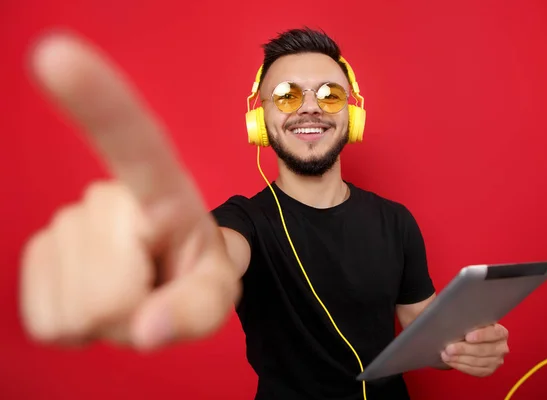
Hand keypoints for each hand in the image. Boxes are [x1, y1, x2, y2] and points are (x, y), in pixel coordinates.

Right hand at [19, 33, 239, 350]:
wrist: (167, 278)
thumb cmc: (197, 271)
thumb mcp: (217, 292)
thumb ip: (197, 309)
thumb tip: (147, 329)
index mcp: (161, 191)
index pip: (132, 142)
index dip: (97, 101)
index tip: (55, 55)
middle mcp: (107, 198)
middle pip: (107, 285)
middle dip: (135, 307)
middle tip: (153, 287)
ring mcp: (65, 224)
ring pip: (78, 304)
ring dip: (110, 317)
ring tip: (133, 290)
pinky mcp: (36, 255)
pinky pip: (48, 319)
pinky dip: (79, 327)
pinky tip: (101, 298)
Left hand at [440, 324, 509, 376]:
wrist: (472, 340)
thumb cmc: (470, 326)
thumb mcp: (472, 319)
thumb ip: (467, 317)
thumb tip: (452, 312)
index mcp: (501, 332)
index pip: (494, 333)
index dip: (481, 335)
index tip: (467, 336)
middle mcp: (501, 347)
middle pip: (483, 350)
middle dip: (464, 349)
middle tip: (448, 348)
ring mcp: (496, 361)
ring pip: (477, 362)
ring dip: (459, 359)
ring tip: (445, 355)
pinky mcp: (489, 370)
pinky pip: (475, 371)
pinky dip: (461, 366)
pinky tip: (451, 361)